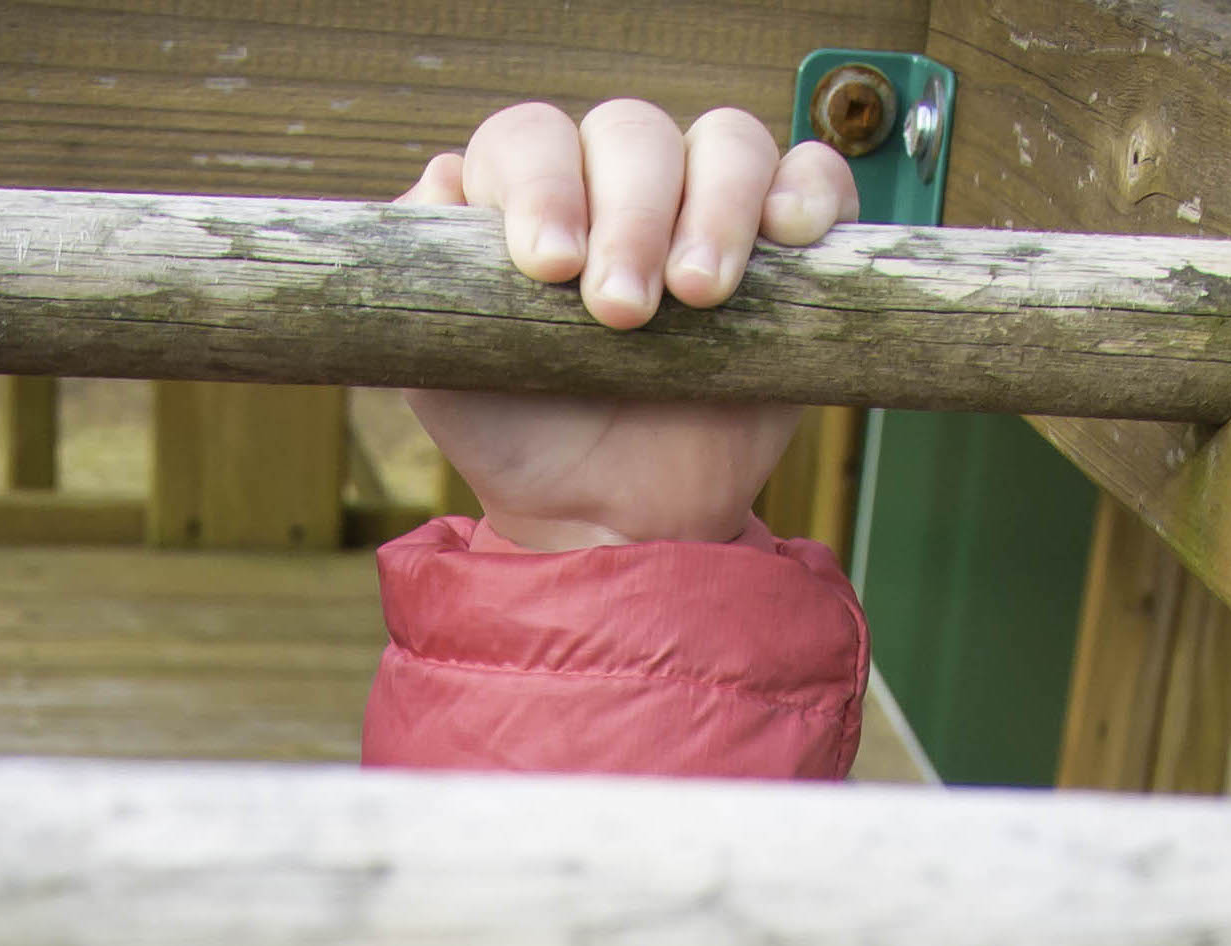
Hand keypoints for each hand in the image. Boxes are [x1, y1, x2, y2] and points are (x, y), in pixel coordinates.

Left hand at [399, 101, 858, 551]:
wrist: (609, 527)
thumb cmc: (521, 443)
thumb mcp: (441, 372)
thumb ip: (415, 281)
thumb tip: (436, 185)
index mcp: (533, 193)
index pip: (534, 138)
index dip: (543, 182)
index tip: (548, 265)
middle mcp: (619, 185)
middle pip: (632, 133)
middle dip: (629, 216)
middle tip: (622, 313)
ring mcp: (706, 212)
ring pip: (726, 141)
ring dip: (715, 206)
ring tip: (698, 297)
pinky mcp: (786, 257)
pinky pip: (815, 179)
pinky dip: (808, 192)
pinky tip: (789, 237)